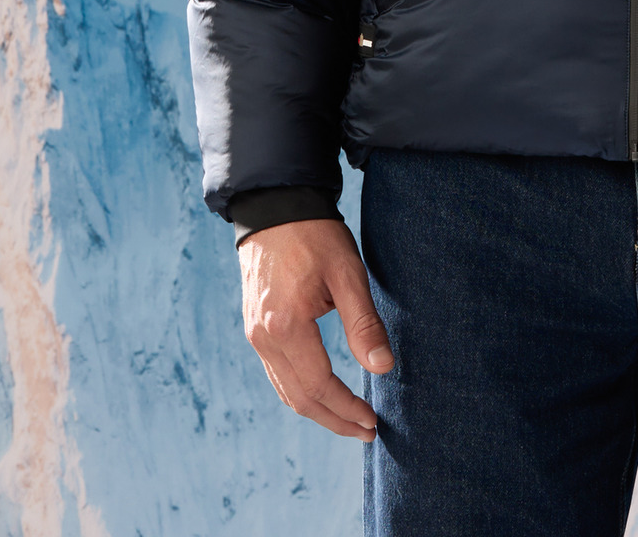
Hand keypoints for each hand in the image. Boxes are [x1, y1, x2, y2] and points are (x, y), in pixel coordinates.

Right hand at [239, 217, 394, 439]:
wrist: (275, 206)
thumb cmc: (315, 234)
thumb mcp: (348, 273)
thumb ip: (364, 323)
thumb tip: (383, 368)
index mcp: (286, 326)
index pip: (319, 386)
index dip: (347, 409)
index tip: (373, 421)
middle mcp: (263, 338)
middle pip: (299, 399)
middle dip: (335, 419)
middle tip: (367, 430)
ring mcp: (254, 335)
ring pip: (285, 390)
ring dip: (317, 410)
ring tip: (349, 419)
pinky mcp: (254, 328)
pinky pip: (276, 373)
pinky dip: (300, 391)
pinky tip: (321, 393)